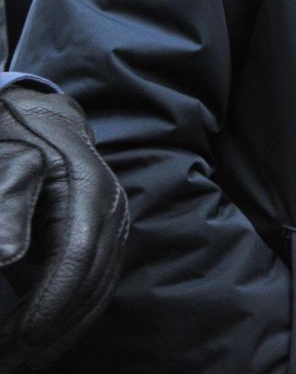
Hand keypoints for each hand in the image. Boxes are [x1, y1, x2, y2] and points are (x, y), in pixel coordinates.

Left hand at [0, 84, 128, 368]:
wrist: (41, 120)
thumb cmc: (15, 134)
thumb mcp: (6, 157)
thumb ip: (6, 200)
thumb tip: (4, 256)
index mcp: (89, 190)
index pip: (78, 255)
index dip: (52, 300)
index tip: (20, 337)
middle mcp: (110, 212)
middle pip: (93, 283)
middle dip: (52, 330)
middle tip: (8, 363)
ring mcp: (111, 229)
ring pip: (97, 293)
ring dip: (59, 333)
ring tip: (15, 360)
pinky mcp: (101, 243)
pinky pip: (92, 289)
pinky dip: (65, 320)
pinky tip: (32, 340)